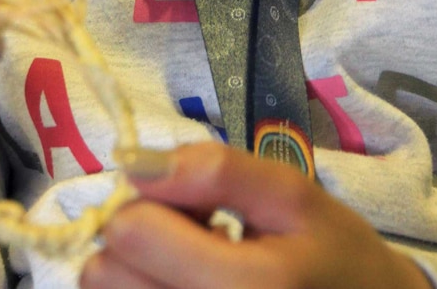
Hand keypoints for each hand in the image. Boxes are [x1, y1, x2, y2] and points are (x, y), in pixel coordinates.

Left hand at [82, 142, 430, 288]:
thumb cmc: (331, 253)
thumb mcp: (291, 194)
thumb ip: (214, 170)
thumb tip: (132, 161)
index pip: (131, 231)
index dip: (154, 200)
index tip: (196, 206)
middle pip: (106, 271)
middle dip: (142, 237)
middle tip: (197, 236)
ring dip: (139, 270)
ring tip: (195, 264)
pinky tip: (191, 285)